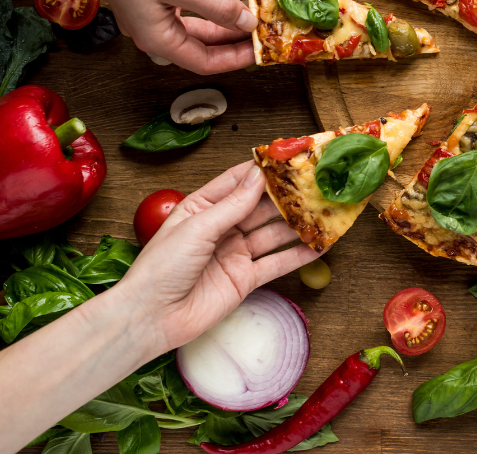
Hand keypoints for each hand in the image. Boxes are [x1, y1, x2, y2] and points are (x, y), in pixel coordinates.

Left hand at [114, 161, 319, 352]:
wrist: (152, 318)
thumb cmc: (162, 268)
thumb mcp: (197, 228)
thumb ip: (232, 204)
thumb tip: (258, 176)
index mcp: (202, 208)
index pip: (237, 182)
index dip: (262, 170)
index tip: (287, 158)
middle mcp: (221, 228)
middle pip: (260, 207)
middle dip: (286, 197)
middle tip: (314, 184)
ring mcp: (235, 254)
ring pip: (273, 233)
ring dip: (297, 225)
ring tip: (324, 212)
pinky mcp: (245, 279)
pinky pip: (277, 264)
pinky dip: (298, 256)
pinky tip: (319, 246)